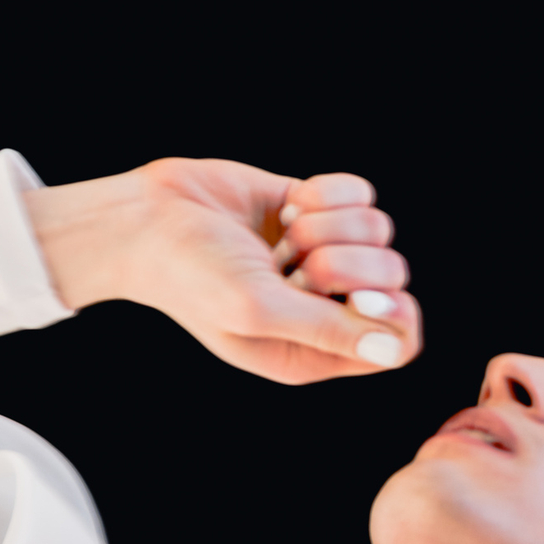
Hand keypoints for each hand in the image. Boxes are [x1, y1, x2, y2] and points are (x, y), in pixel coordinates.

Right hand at [24, 159, 418, 384]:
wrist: (148, 218)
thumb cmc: (190, 276)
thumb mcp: (256, 310)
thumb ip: (328, 330)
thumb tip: (392, 351)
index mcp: (309, 350)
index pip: (395, 343)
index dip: (391, 315)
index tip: (356, 296)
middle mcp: (321, 307)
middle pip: (393, 280)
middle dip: (348, 261)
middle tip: (293, 263)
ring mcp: (320, 255)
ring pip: (380, 231)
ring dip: (329, 224)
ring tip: (282, 234)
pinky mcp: (315, 209)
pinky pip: (361, 193)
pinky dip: (328, 192)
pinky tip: (288, 203)